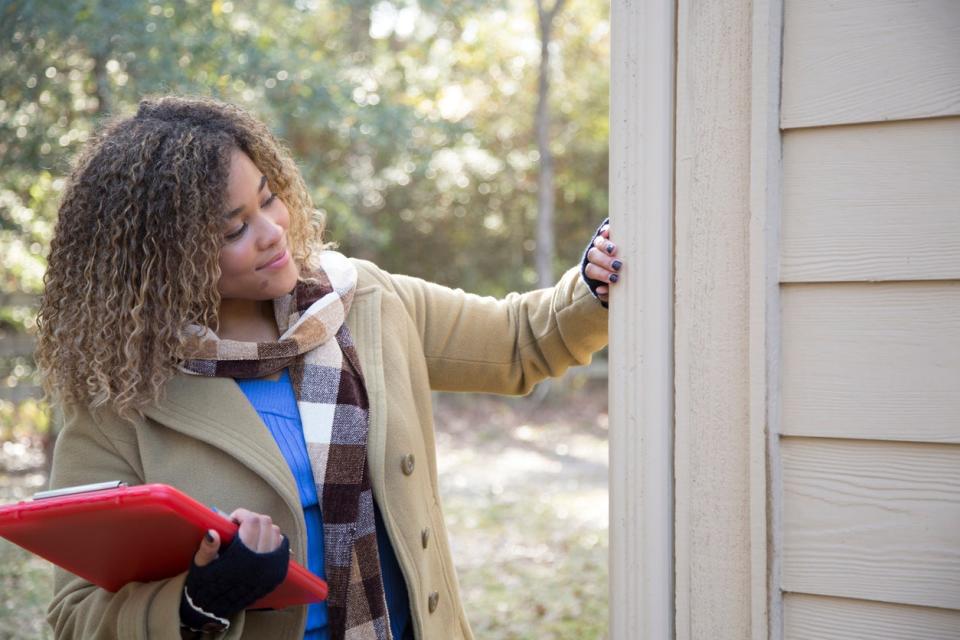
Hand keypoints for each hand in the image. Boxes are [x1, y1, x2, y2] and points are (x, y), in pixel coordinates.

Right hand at [182, 508, 288, 633]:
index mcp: (241, 558)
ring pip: (276, 532)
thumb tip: (213, 532)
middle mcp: (260, 562)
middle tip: (240, 526)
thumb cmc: (206, 584)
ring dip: (264, 529)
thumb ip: (207, 548)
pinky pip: (282, 546)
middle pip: (266, 523)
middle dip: (252, 519)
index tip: (232, 520)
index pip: (251, 522)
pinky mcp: (277, 573)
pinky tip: (261, 543)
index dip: (242, 515)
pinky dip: (274, 539)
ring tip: (250, 534)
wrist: (216, 608)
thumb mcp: (201, 565)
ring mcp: (271, 568)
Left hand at [583, 223, 620, 303]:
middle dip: (604, 262)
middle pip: (593, 256)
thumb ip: (609, 293)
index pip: (591, 270)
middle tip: (617, 266)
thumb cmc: (621, 281)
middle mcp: (595, 256)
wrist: (626, 266)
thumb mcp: (615, 290)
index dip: (600, 274)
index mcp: (595, 269)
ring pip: (597, 243)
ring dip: (605, 247)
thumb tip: (600, 290)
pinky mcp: (609, 233)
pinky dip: (606, 231)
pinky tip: (611, 233)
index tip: (613, 278)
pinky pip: (605, 230)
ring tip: (615, 251)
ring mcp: (601, 243)